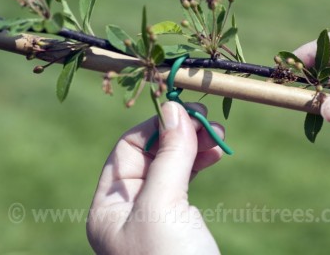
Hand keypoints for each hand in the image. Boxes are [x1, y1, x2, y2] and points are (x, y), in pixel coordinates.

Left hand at [87, 101, 223, 254]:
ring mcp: (154, 216)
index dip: (156, 126)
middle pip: (151, 155)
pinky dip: (199, 165)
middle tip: (209, 120)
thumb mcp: (164, 205)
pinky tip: (215, 154)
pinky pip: (185, 183)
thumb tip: (173, 107)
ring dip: (193, 146)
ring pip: (171, 167)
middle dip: (179, 134)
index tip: (186, 110)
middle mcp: (128, 209)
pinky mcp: (178, 223)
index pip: (128, 149)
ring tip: (219, 134)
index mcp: (110, 207)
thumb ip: (169, 155)